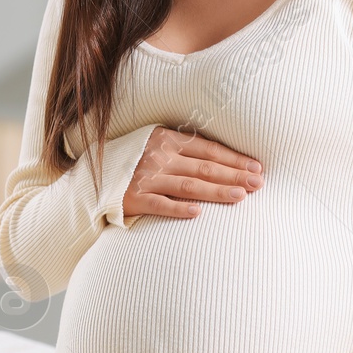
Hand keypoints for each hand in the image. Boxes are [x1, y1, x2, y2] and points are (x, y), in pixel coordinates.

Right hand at [122, 126, 263, 219]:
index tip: (256, 167)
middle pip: (204, 167)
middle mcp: (159, 156)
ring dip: (217, 191)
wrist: (93, 178)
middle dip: (234, 175)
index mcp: (167, 139)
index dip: (234, 158)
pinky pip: (160, 205)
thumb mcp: (157, 144)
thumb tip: (223, 158)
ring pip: (189, 185)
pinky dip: (179, 208)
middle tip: (258, 183)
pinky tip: (198, 213)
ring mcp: (146, 178)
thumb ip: (184, 149)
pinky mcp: (134, 199)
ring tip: (240, 196)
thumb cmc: (133, 161)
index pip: (208, 149)